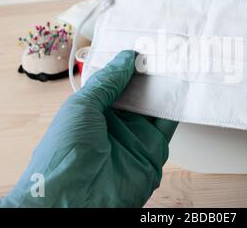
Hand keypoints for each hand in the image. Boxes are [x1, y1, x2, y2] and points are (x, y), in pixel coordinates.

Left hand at [0, 51, 177, 207]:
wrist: (74, 200)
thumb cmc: (65, 152)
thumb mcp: (82, 106)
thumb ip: (107, 81)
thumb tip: (126, 57)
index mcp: (92, 110)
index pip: (115, 82)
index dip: (127, 64)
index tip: (142, 46)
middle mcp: (115, 122)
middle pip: (137, 92)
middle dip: (149, 73)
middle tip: (164, 49)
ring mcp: (135, 136)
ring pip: (154, 105)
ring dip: (165, 86)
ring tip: (176, 61)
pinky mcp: (153, 150)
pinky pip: (168, 124)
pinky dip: (176, 106)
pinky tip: (182, 88)